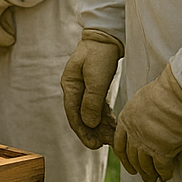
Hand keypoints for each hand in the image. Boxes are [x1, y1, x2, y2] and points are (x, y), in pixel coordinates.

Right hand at [61, 29, 121, 148]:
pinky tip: (112, 125)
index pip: (73, 114)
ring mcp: (83, 86)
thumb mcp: (96, 77)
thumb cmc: (100, 54)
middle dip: (91, 132)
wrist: (108, 36)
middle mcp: (73, 87)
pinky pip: (96, 106)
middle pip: (80, 115)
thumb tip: (88, 123)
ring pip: (89, 112)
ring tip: (111, 138)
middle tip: (104, 146)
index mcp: (69, 84)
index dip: (82, 132)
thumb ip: (91, 101)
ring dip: (98, 126)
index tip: (94, 145)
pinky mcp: (93, 85)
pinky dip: (103, 117)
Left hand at [114, 63, 181, 181]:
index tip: (128, 164)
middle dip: (136, 168)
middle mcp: (132, 134)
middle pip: (131, 157)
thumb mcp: (141, 101)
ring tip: (154, 179)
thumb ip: (139, 114)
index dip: (123, 157)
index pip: (119, 144)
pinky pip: (162, 168)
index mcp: (125, 120)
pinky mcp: (162, 151)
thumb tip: (144, 120)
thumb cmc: (163, 92)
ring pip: (144, 166)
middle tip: (142, 175)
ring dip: (149, 174)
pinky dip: (164, 174)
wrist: (176, 95)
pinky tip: (166, 176)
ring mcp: (146, 144)